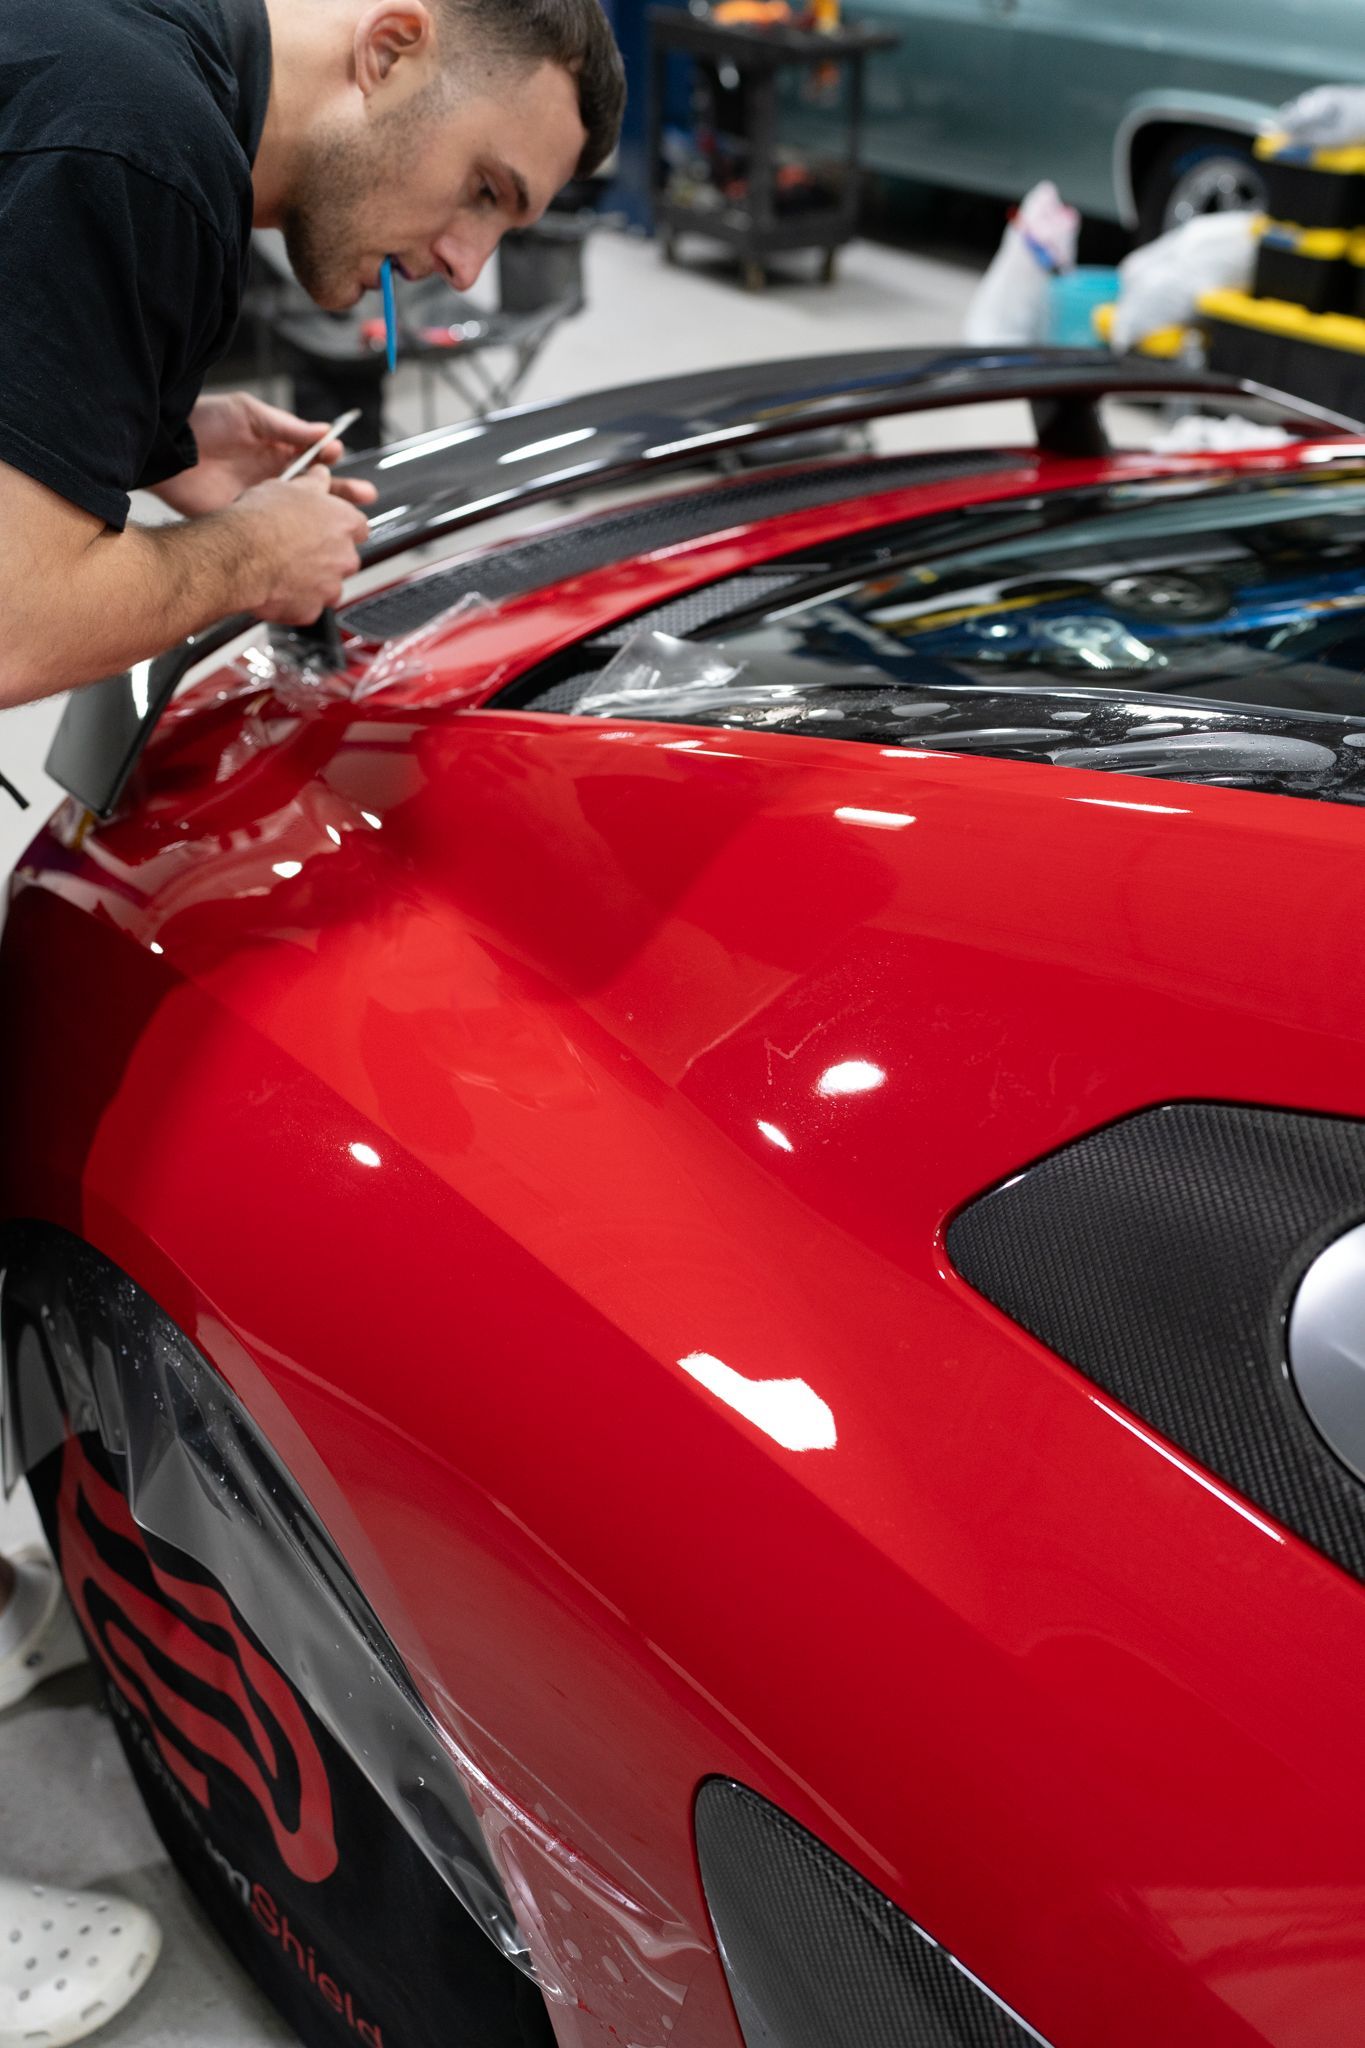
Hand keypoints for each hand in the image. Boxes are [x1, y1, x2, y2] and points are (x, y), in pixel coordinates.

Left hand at [155, 393, 378, 516]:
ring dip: (327, 517)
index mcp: (277, 449)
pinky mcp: (247, 519)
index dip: (330, 459)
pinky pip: (277, 531)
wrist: (168, 450)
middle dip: (343, 493)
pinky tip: (311, 540)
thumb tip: (323, 431)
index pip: (315, 457)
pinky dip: (296, 537)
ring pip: (303, 513)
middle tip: (365, 497)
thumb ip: (286, 426)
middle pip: (318, 489)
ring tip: (351, 520)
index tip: (338, 457)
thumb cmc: (204, 422)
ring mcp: (263, 500)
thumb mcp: (249, 413)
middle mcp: (274, 476)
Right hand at [230, 469, 370, 625]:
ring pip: (329, 585)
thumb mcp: (287, 486)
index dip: (340, 527)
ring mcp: (330, 586)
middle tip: (298, 549)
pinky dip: (296, 601)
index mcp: (344, 522)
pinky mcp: (312, 610)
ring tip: (285, 569)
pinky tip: (277, 587)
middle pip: (345, 558)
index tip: (327, 528)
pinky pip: (309, 607)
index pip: (358, 526)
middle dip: (327, 556)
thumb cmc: (260, 520)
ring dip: (313, 580)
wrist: (239, 555)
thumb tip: (320, 476)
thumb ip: (312, 484)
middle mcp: (345, 556)